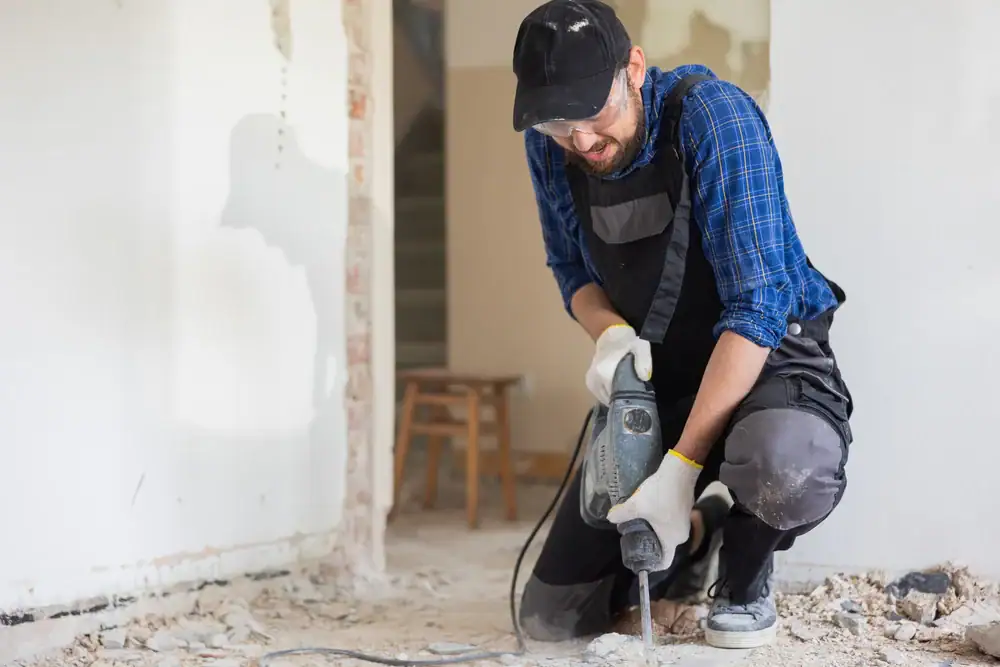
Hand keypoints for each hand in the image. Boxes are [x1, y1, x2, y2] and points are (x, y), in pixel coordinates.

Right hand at [585, 324, 652, 404]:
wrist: (609, 332)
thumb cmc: (625, 340)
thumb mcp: (639, 346)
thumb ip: (643, 361)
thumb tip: (645, 377)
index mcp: (604, 374)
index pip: (615, 397)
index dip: (627, 402)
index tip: (638, 403)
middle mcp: (594, 380)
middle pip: (610, 400)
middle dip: (622, 402)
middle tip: (636, 401)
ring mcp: (591, 382)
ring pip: (605, 399)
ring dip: (616, 399)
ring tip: (629, 398)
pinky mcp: (590, 382)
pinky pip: (601, 395)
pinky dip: (610, 396)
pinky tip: (620, 394)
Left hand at [606, 450, 702, 570]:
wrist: (680, 470)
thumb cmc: (660, 493)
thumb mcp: (637, 504)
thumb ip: (622, 514)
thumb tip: (610, 518)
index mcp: (671, 539)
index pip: (665, 562)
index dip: (652, 565)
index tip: (640, 560)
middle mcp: (681, 535)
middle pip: (665, 547)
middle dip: (650, 544)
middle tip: (633, 537)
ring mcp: (685, 523)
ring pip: (667, 534)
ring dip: (655, 531)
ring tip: (639, 524)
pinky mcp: (685, 511)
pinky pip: (671, 524)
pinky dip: (661, 522)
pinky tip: (649, 512)